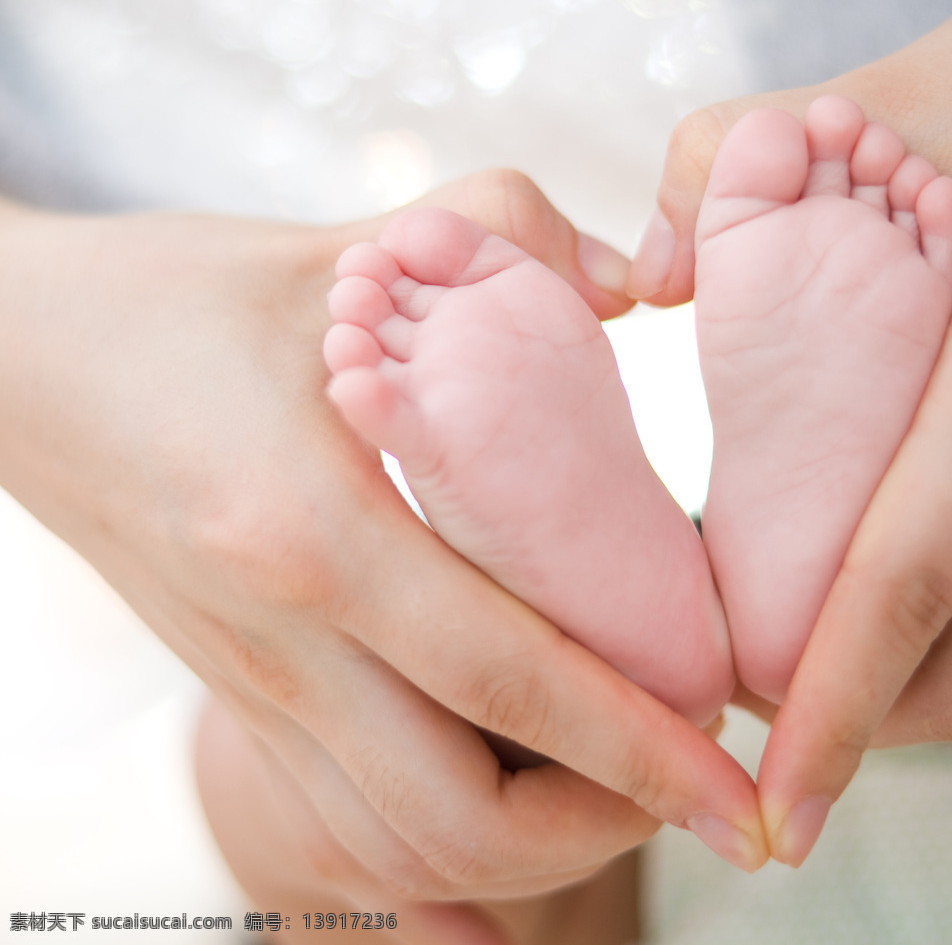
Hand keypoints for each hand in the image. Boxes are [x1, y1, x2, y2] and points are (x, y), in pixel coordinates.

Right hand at [0, 169, 765, 937]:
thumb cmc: (180, 296)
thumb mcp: (345, 247)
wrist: (20, 356)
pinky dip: (432, 864)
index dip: (639, 747)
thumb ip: (507, 230)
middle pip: (457, 818)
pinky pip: (336, 828)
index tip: (736, 790)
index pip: (509, 679)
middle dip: (603, 824)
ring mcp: (247, 685)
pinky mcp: (234, 693)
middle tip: (689, 776)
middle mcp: (280, 640)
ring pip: (397, 849)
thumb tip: (638, 284)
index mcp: (315, 530)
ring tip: (619, 789)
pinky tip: (497, 854)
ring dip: (527, 848)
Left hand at [627, 0, 951, 863]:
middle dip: (862, 730)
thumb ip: (732, 161)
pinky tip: (883, 610)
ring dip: (914, 699)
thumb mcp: (883, 88)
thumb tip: (648, 280)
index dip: (830, 704)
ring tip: (806, 688)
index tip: (765, 793)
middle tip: (750, 728)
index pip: (910, 577)